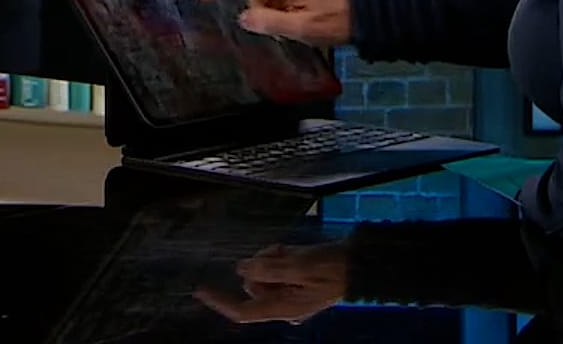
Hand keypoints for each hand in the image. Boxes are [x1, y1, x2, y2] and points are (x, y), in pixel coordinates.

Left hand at [194, 241, 349, 324]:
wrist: (362, 265)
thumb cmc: (334, 267)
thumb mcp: (300, 265)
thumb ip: (269, 268)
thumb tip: (241, 269)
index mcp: (283, 307)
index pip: (242, 311)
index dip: (220, 301)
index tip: (200, 289)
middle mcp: (283, 305)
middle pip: (253, 286)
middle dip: (259, 265)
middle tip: (278, 251)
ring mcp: (290, 295)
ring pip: (264, 274)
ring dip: (271, 259)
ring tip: (291, 251)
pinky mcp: (296, 284)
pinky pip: (277, 270)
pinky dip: (280, 258)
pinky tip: (294, 251)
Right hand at [195, 0, 352, 46]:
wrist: (367, 12)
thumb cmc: (339, 20)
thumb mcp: (302, 29)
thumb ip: (269, 22)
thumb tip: (245, 18)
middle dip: (263, 8)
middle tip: (287, 25)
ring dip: (276, 7)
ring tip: (301, 20)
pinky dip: (285, 2)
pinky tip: (303, 13)